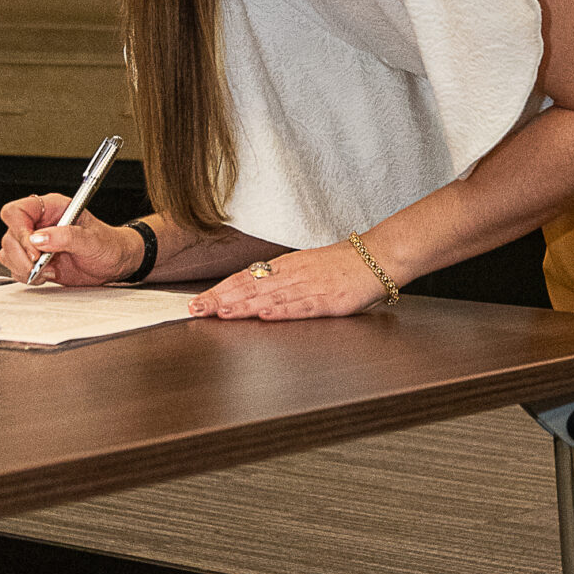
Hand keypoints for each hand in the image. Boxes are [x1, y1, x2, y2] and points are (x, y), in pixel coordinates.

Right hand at [0, 194, 139, 286]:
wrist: (115, 264)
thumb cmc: (108, 245)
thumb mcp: (92, 240)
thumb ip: (66, 237)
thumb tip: (38, 238)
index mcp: (52, 208)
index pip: (18, 211)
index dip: (19, 230)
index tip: (34, 248)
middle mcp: (40, 223)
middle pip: (10, 235)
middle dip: (21, 255)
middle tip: (40, 264)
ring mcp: (36, 243)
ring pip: (9, 252)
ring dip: (23, 267)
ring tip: (46, 271)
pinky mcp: (35, 261)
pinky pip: (16, 268)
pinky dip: (27, 276)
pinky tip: (46, 276)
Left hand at [187, 241, 392, 320]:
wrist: (377, 257)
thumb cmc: (343, 265)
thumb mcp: (307, 266)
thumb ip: (281, 279)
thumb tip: (252, 290)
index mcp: (287, 266)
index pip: (245, 278)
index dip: (220, 290)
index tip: (198, 301)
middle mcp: (294, 275)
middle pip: (251, 287)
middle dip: (221, 299)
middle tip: (196, 310)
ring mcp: (311, 287)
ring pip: (271, 297)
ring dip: (244, 306)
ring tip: (220, 313)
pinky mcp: (329, 301)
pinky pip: (302, 307)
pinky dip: (282, 311)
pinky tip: (264, 315)